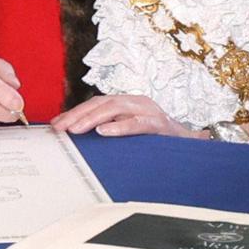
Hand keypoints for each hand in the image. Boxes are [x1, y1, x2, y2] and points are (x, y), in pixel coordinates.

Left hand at [51, 91, 181, 139]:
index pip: (96, 103)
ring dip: (92, 119)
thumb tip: (79, 134)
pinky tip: (103, 132)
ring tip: (75, 130)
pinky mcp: (159, 124)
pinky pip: (137, 123)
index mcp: (128, 103)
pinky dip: (119, 127)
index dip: (75, 112)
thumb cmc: (158, 141)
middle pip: (101, 103)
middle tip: (60, 128)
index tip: (56, 124)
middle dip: (77, 115)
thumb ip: (111, 129)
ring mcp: (149, 111)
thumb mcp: (131, 133)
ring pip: (115, 108)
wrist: (192, 146)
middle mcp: (137, 102)